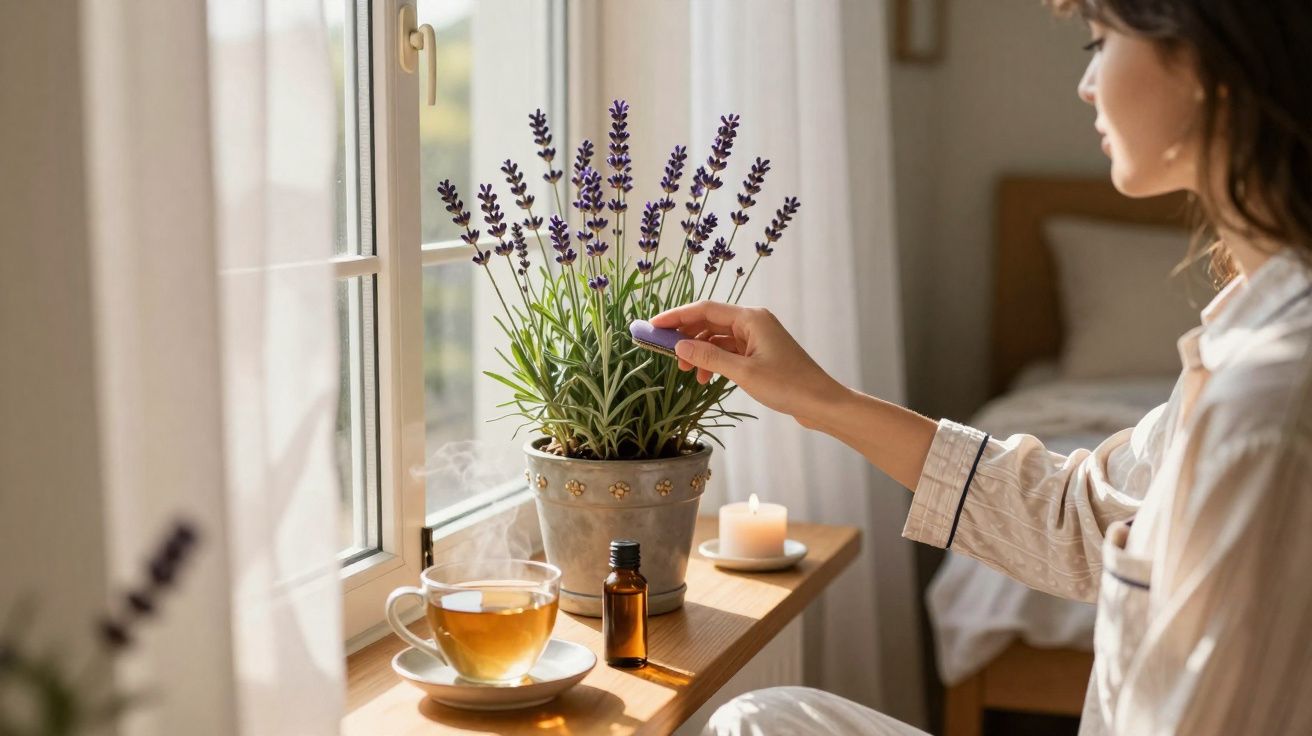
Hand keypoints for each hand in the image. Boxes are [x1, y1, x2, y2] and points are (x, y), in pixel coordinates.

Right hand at [649, 301, 847, 425]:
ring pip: (717, 338)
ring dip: (699, 351)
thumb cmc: (788, 385)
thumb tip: (680, 346)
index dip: (676, 317)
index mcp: (751, 318)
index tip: (653, 326)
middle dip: (686, 336)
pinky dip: (714, 361)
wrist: (821, 403)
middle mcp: (754, 322)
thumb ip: (709, 357)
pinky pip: (729, 350)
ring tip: (686, 372)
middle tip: (665, 353)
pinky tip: (705, 378)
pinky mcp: (760, 353)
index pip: (704, 309)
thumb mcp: (743, 373)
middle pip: (709, 321)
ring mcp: (757, 338)